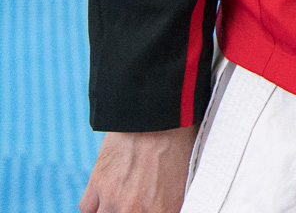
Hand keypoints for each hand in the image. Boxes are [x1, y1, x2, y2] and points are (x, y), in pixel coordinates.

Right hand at [79, 127, 195, 212]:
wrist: (157, 114)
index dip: (154, 210)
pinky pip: (87, 208)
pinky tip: (104, 194)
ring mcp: (115, 200)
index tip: (151, 205)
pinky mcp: (97, 186)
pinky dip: (95, 203)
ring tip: (120, 198)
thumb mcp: (186, 175)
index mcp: (166, 209)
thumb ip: (174, 199)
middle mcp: (137, 210)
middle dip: (132, 209)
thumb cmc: (179, 138)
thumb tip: (170, 204)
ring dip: (111, 209)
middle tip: (135, 199)